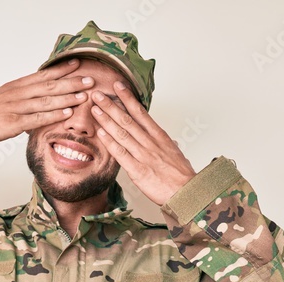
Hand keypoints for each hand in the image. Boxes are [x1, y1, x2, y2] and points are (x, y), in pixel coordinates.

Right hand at [0, 59, 95, 149]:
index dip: (62, 69)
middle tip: (90, 78)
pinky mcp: (12, 123)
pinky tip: (66, 114)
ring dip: (67, 97)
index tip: (78, 64)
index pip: (43, 75)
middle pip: (49, 85)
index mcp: (16, 86)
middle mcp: (17, 94)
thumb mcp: (3, 100)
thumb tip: (38, 100)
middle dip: (72, 81)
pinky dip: (53, 115)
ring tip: (85, 95)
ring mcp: (15, 108)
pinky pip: (37, 118)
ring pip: (46, 100)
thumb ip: (22, 98)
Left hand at [90, 81, 197, 205]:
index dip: (128, 98)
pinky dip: (110, 142)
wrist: (188, 193)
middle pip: (127, 120)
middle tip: (98, 94)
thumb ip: (169, 146)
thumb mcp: (177, 155)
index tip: (118, 86)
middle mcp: (150, 143)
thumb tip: (171, 141)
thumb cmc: (183, 176)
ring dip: (106, 120)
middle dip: (111, 105)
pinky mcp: (138, 170)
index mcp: (160, 137)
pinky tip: (101, 133)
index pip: (141, 113)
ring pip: (122, 133)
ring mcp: (144, 156)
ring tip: (95, 109)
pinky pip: (121, 154)